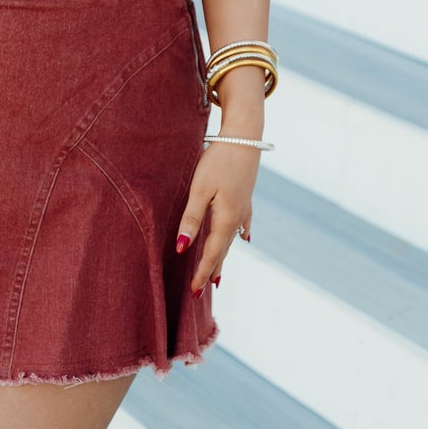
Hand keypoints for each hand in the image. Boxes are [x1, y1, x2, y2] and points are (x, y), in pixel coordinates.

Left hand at [175, 141, 256, 296]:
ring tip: (218, 274)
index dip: (201, 273)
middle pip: (222, 250)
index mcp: (226, 219)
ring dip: (223, 256)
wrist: (245, 137)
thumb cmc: (219, 160)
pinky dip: (239, 236)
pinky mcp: (246, 196)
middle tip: (201, 291)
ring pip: (231, 239)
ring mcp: (244, 207)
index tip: (193, 292)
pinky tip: (244, 239)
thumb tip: (181, 248)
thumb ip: (191, 219)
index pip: (211, 253)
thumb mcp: (200, 190)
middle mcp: (238, 218)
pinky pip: (242, 223)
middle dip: (211, 270)